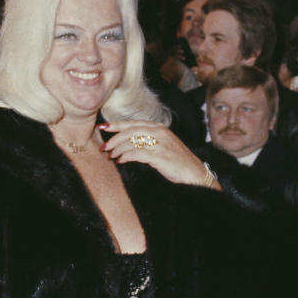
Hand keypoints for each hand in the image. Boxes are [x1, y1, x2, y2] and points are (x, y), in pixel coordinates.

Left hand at [100, 121, 217, 188]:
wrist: (195, 174)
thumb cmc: (176, 161)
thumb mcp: (161, 145)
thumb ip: (146, 140)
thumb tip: (123, 142)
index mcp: (159, 127)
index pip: (133, 123)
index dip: (116, 124)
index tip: (102, 127)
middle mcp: (160, 132)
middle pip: (129, 131)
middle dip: (113, 139)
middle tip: (103, 147)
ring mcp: (160, 143)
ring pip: (131, 141)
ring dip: (117, 149)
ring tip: (111, 156)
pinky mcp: (160, 155)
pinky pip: (137, 153)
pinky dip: (125, 157)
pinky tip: (120, 161)